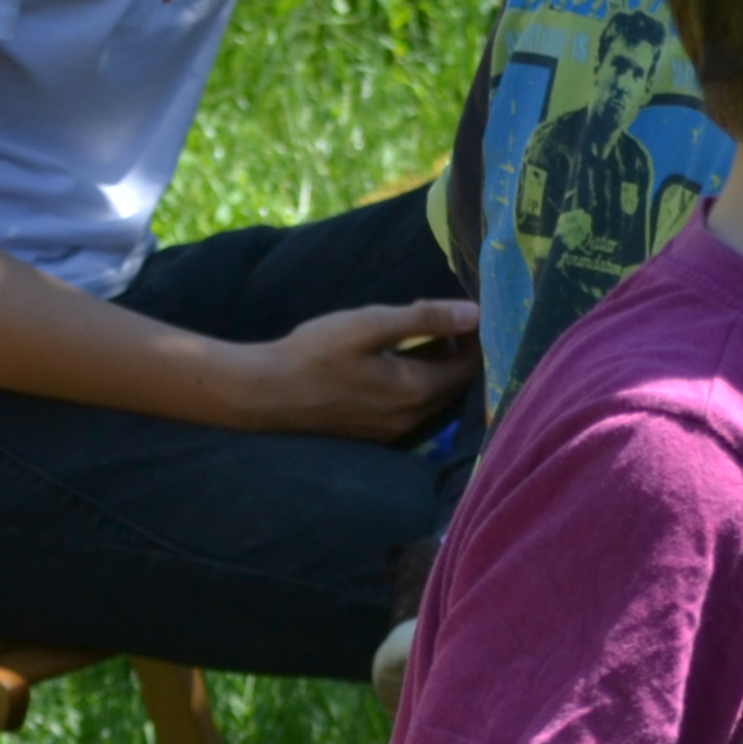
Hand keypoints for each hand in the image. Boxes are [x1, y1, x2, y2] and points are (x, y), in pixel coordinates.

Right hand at [225, 299, 480, 441]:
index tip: (470, 310)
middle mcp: (412, 419)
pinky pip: (411, 407)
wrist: (267, 393)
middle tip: (446, 318)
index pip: (468, 367)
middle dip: (458, 352)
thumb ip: (425, 318)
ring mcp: (392, 431)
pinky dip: (415, 381)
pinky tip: (394, 359)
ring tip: (421, 333)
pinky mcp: (374, 433)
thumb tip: (475, 313)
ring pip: (432, 397)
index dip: (476, 338)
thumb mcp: (370, 324)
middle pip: (454, 385)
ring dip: (435, 366)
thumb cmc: (316, 353)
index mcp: (416, 391)